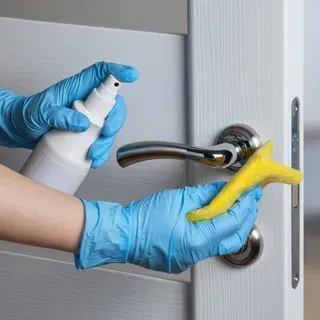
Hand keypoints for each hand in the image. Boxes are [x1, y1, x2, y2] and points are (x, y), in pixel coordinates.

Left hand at [0, 62, 138, 167]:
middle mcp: (87, 102)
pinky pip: (101, 141)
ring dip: (107, 142)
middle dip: (116, 120)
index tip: (131, 75)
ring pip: (110, 126)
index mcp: (77, 88)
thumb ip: (60, 115)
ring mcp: (89, 118)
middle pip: (113, 105)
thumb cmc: (29, 114)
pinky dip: (101, 152)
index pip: (101, 74)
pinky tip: (94, 159)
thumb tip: (82, 123)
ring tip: (94, 153)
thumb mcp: (41, 112)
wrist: (22, 130)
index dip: (118, 72)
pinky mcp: (87, 134)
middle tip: (107, 132)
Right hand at [75, 182, 262, 273]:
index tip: (251, 192)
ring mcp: (190, 259)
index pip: (232, 222)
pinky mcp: (184, 258)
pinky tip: (217, 219)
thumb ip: (205, 196)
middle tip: (249, 199)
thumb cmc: (143, 218)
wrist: (123, 233)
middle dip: (245, 216)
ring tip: (236, 206)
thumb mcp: (178, 199)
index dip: (245, 205)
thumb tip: (222, 191)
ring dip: (233, 224)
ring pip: (223, 243)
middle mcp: (195, 254)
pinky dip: (217, 231)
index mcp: (196, 240)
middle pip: (233, 237)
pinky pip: (208, 246)